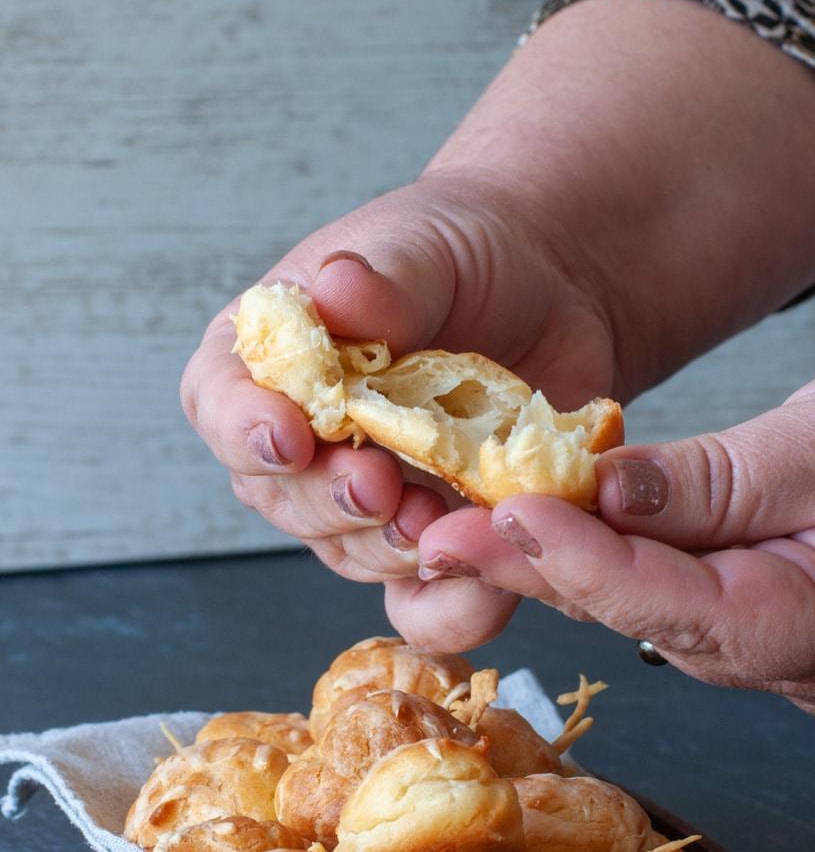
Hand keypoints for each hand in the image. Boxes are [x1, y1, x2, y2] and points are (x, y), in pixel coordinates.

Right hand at [180, 167, 618, 646]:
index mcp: (272, 357)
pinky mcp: (437, 534)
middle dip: (329, 502)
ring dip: (391, 550)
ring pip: (351, 554)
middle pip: (282, 498)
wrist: (555, 286)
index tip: (287, 438)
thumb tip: (338, 287)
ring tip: (443, 522)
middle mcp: (306, 439)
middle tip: (380, 486)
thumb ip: (386, 276)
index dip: (245, 430)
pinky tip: (484, 585)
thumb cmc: (468, 251)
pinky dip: (452, 606)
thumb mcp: (428, 245)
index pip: (222, 403)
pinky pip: (426, 600)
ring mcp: (371, 495)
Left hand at [411, 333, 814, 713]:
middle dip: (546, 572)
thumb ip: (729, 477)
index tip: (510, 518)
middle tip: (444, 532)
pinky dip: (609, 553)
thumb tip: (604, 487)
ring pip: (651, 608)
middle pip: (652, 620)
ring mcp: (783, 644)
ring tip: (465, 521)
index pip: (694, 611)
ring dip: (564, 563)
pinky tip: (541, 520)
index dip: (594, 566)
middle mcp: (803, 661)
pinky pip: (670, 589)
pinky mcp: (764, 610)